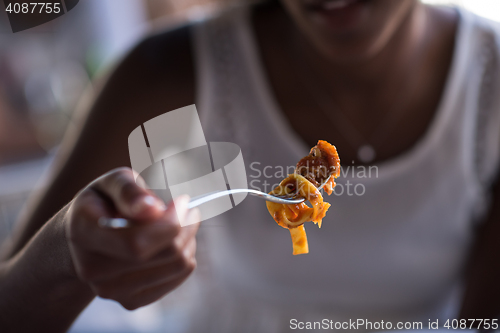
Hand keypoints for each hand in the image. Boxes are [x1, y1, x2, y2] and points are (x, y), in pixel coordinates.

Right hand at [65, 167, 199, 309]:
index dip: (170, 223)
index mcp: (83, 233)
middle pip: (165, 254)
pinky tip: (173, 241)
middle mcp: (92, 269)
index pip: (137, 243)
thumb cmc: (105, 202)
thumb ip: (130, 191)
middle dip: (185, 226)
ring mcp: (110, 290)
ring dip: (188, 239)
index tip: (181, 201)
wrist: (87, 235)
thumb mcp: (114, 182)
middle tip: (186, 208)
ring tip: (180, 222)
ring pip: (177, 266)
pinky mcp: (130, 301)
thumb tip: (151, 209)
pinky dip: (185, 256)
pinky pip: (178, 278)